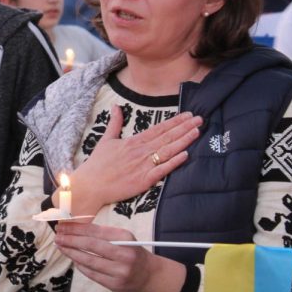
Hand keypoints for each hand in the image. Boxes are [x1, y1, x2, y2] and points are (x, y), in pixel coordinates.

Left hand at [54, 222, 185, 291]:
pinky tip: (73, 259)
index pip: (95, 231)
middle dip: (71, 240)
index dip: (76, 229)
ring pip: (89, 261)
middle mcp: (124, 254)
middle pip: (91, 245)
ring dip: (72, 253)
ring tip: (61, 247)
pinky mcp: (115, 284)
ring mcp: (120, 271)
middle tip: (58, 237)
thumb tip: (75, 229)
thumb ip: (103, 234)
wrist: (149, 275)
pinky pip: (92, 274)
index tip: (63, 226)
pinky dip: (80, 265)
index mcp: (125, 238)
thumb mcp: (123, 237)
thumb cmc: (132, 251)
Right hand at [69, 105, 202, 215]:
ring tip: (197, 132)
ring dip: (183, 141)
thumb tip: (117, 107)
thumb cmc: (98, 163)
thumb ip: (115, 123)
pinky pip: (162, 170)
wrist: (91, 184)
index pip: (158, 128)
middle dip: (184, 127)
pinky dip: (174, 162)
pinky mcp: (144, 180)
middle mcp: (141, 151)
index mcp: (133, 141)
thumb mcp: (106, 139)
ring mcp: (143, 165)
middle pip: (167, 137)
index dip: (175, 121)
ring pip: (168, 150)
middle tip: (200, 119)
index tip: (188, 115)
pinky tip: (186, 155)